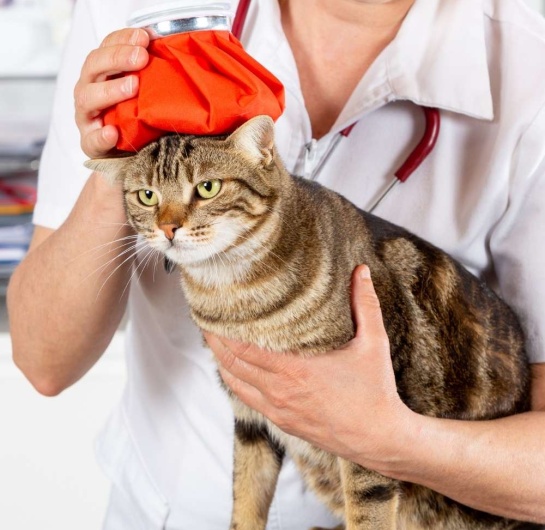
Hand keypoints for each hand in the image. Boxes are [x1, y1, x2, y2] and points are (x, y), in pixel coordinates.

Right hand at [74, 28, 149, 157]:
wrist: (125, 154)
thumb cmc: (134, 117)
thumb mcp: (142, 92)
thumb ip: (149, 75)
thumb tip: (176, 55)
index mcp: (100, 73)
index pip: (105, 47)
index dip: (122, 39)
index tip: (144, 36)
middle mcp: (89, 89)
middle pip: (93, 66)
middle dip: (118, 58)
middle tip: (141, 57)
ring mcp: (87, 116)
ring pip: (88, 98)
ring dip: (111, 90)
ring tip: (133, 87)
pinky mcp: (90, 143)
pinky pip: (92, 139)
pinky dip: (101, 136)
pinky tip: (112, 132)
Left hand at [205, 265, 414, 468]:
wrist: (380, 439)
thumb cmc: (375, 392)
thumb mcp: (373, 343)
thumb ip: (365, 304)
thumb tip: (360, 271)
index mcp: (295, 369)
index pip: (243, 346)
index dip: (222, 328)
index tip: (212, 310)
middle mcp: (280, 391)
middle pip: (231, 362)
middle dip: (214, 340)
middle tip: (204, 319)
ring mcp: (278, 409)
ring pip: (235, 382)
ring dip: (221, 360)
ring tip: (213, 340)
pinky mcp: (282, 421)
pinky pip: (247, 398)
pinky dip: (235, 380)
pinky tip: (235, 368)